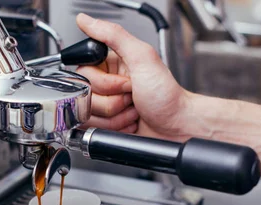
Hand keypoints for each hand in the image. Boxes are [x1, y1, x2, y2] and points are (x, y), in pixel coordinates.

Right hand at [76, 14, 189, 138]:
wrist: (176, 125)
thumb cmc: (166, 94)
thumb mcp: (142, 57)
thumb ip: (113, 35)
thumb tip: (86, 20)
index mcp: (111, 64)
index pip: (83, 72)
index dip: (103, 83)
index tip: (124, 83)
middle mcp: (106, 84)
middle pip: (85, 96)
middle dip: (112, 102)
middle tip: (132, 96)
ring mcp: (106, 105)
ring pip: (89, 114)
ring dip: (116, 116)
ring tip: (133, 110)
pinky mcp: (106, 123)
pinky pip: (95, 128)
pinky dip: (116, 127)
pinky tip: (130, 122)